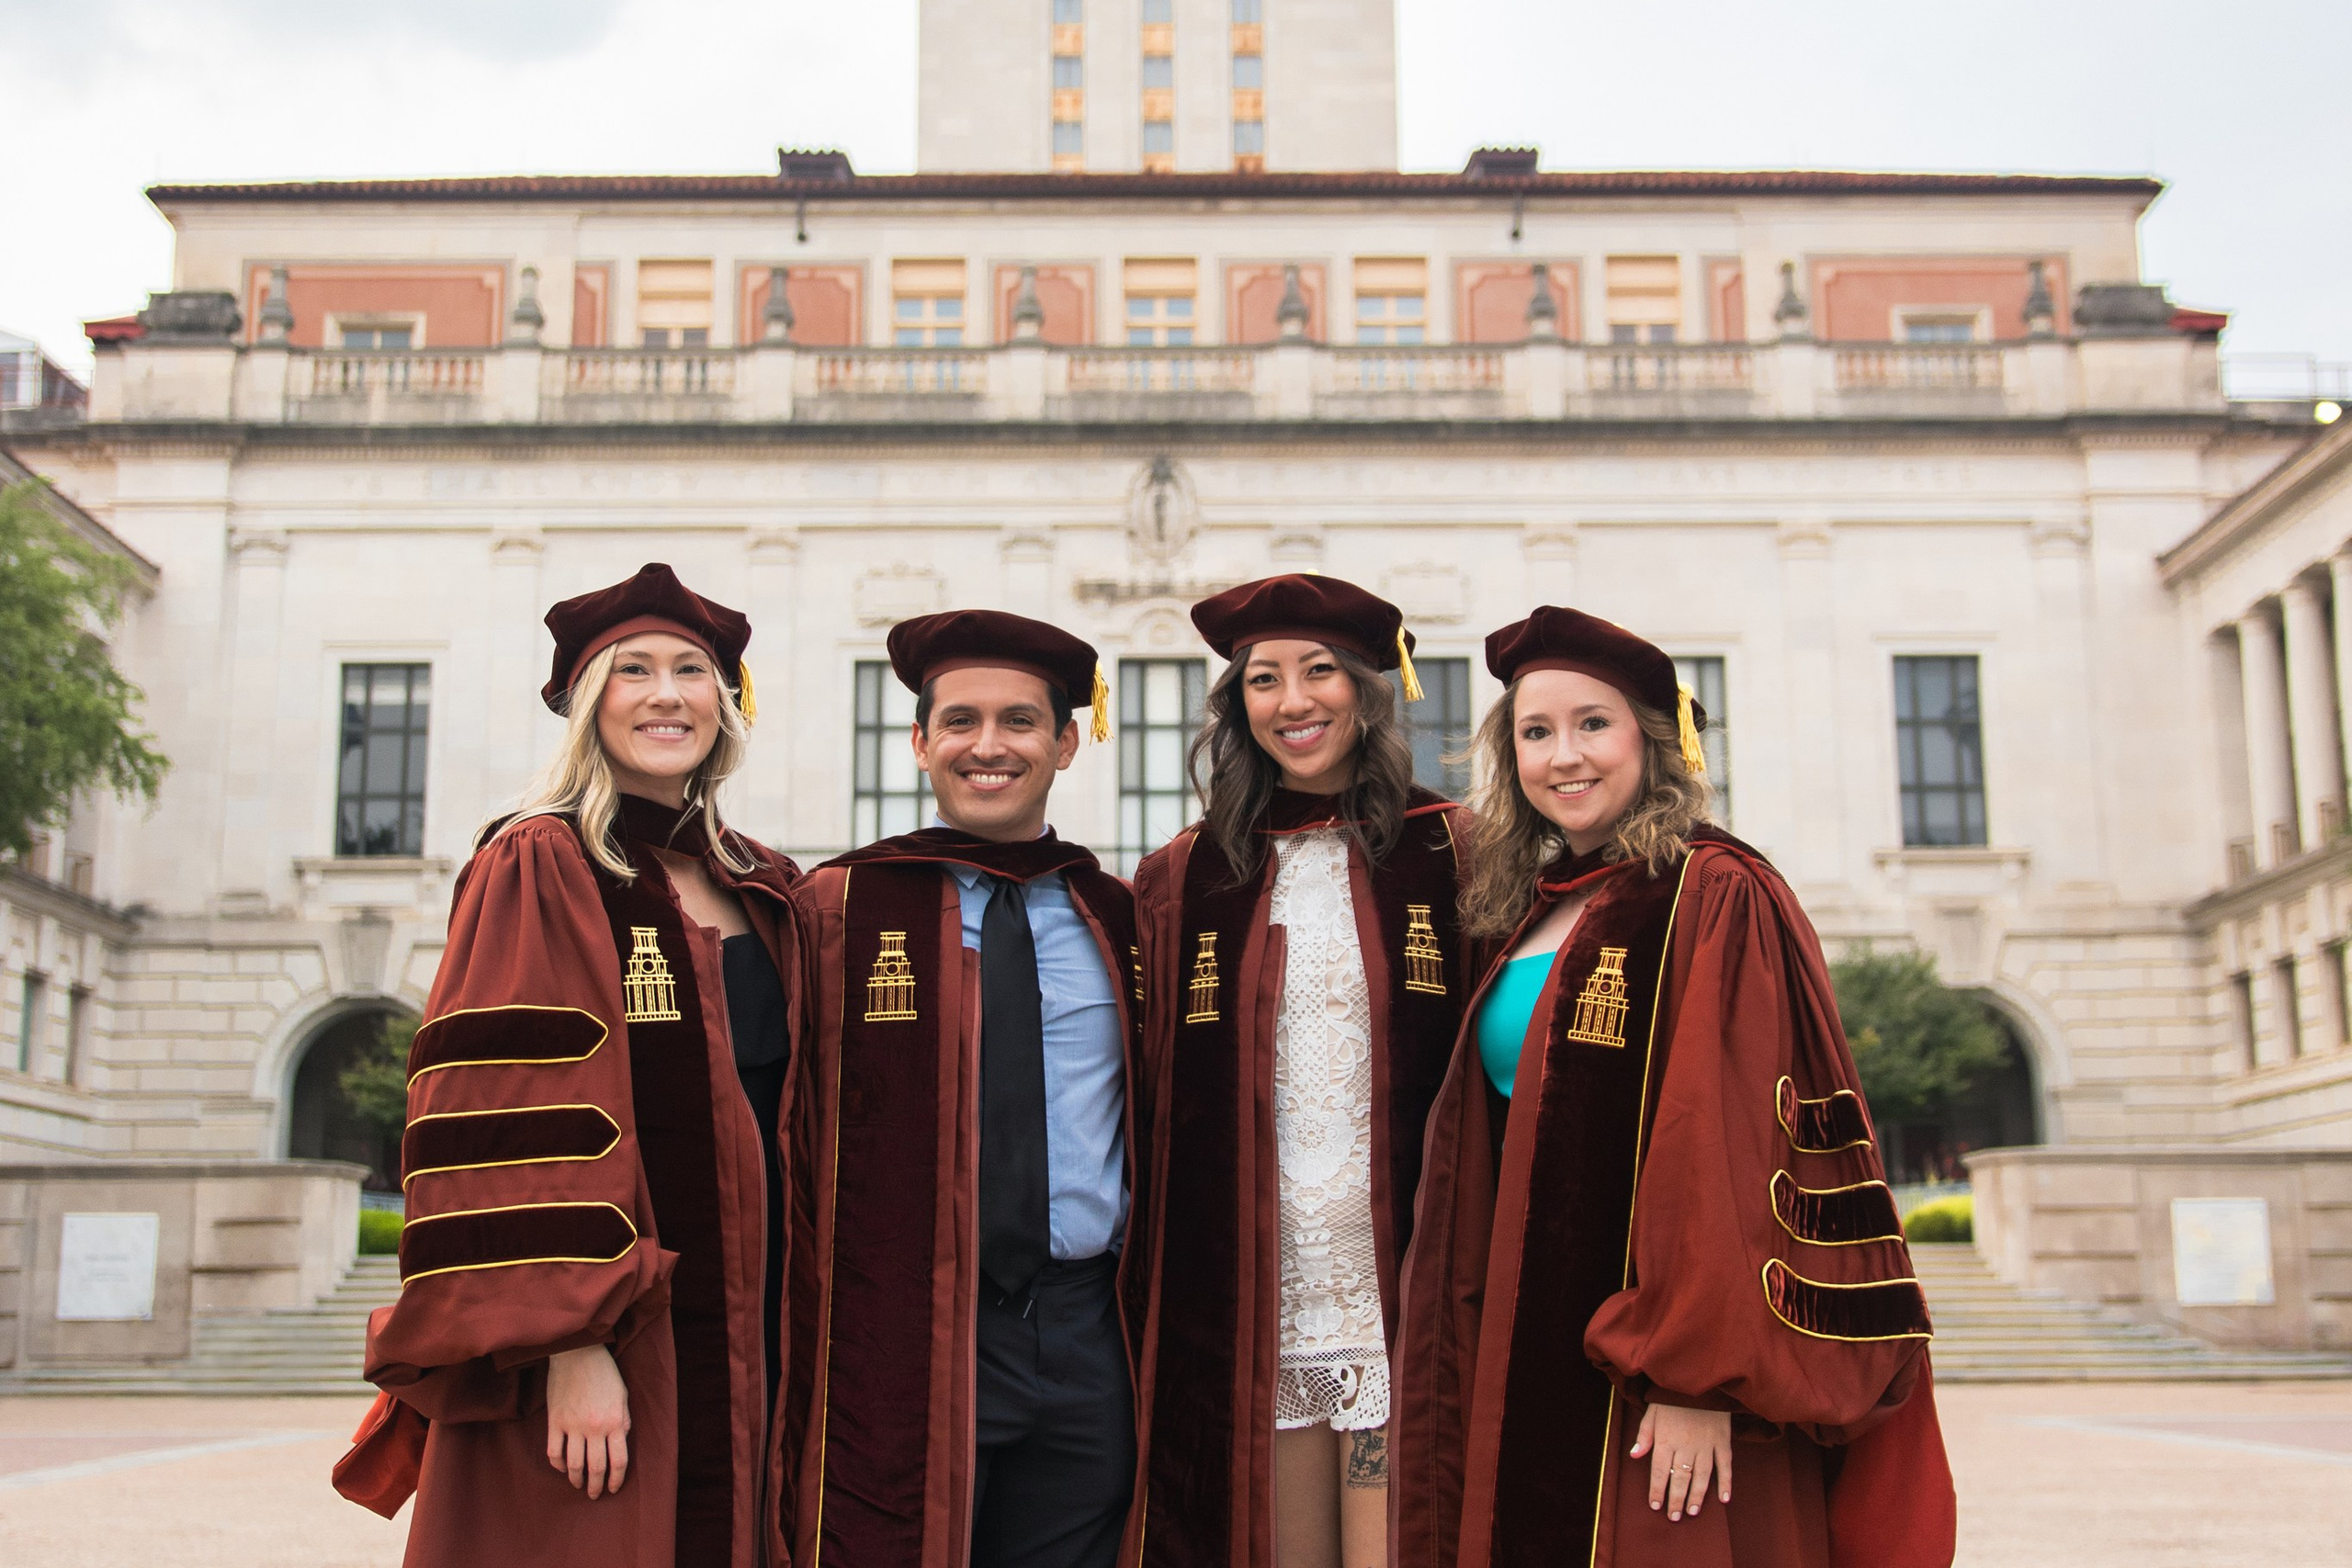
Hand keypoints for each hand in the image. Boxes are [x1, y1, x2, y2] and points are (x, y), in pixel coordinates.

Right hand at [546, 1344, 630, 1497]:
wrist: (577, 1353)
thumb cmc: (605, 1373)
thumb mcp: (623, 1396)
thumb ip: (623, 1421)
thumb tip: (620, 1443)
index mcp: (614, 1421)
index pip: (618, 1461)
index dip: (616, 1479)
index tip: (613, 1488)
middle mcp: (594, 1428)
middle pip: (596, 1467)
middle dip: (597, 1486)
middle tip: (595, 1495)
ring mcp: (572, 1425)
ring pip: (573, 1464)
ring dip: (577, 1479)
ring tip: (580, 1485)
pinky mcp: (554, 1421)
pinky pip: (553, 1452)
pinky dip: (557, 1465)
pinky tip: (563, 1469)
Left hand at [1629, 1402, 1731, 1521]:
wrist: (1699, 1379)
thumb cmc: (1671, 1396)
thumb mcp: (1652, 1411)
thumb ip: (1644, 1434)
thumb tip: (1634, 1455)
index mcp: (1666, 1439)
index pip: (1660, 1472)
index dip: (1657, 1490)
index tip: (1655, 1506)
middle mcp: (1685, 1446)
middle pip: (1680, 1479)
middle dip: (1676, 1500)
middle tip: (1674, 1517)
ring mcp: (1706, 1444)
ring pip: (1701, 1477)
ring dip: (1697, 1497)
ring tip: (1693, 1512)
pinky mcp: (1722, 1441)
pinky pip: (1725, 1466)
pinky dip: (1726, 1483)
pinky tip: (1724, 1499)